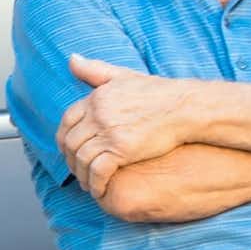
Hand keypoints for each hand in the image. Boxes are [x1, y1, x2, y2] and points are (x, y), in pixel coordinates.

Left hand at [59, 55, 192, 194]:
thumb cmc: (160, 93)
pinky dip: (96, 183)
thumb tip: (71, 59)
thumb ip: (95, 70)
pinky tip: (100, 190)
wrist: (186, 107)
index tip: (70, 151)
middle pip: (70, 142)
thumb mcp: (124, 76)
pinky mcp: (122, 149)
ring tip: (89, 184)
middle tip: (78, 172)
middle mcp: (98, 113)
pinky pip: (98, 171)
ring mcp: (109, 131)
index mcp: (96, 97)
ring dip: (82, 176)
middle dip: (70, 161)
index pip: (67, 120)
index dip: (64, 138)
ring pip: (81, 159)